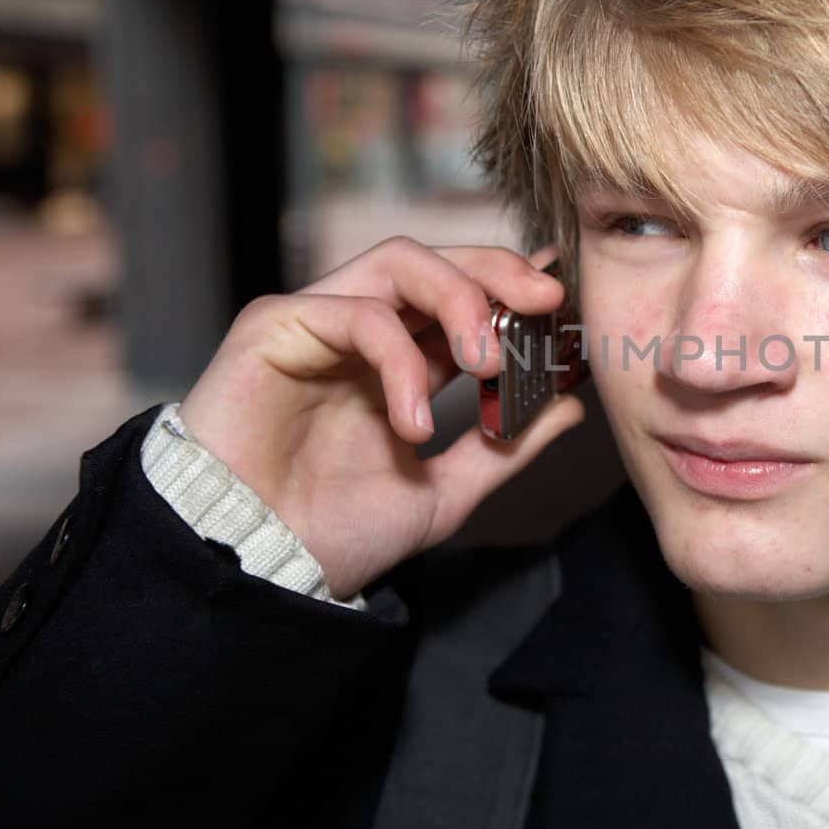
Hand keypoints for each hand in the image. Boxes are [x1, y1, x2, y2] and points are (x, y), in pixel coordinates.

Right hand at [176, 237, 585, 597]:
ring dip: (459, 299)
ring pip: (398, 263)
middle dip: (498, 270)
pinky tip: (412, 424)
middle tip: (546, 300)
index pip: (462, 297)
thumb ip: (504, 448)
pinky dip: (400, 361)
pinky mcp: (273, 327)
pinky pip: (355, 314)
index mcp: (397, 363)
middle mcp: (358, 332)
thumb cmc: (331, 533)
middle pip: (435, 260)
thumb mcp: (444, 493)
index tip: (563, 298)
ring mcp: (315, 323)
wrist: (258, 568)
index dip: (513, 288)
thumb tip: (570, 406)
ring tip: (488, 360)